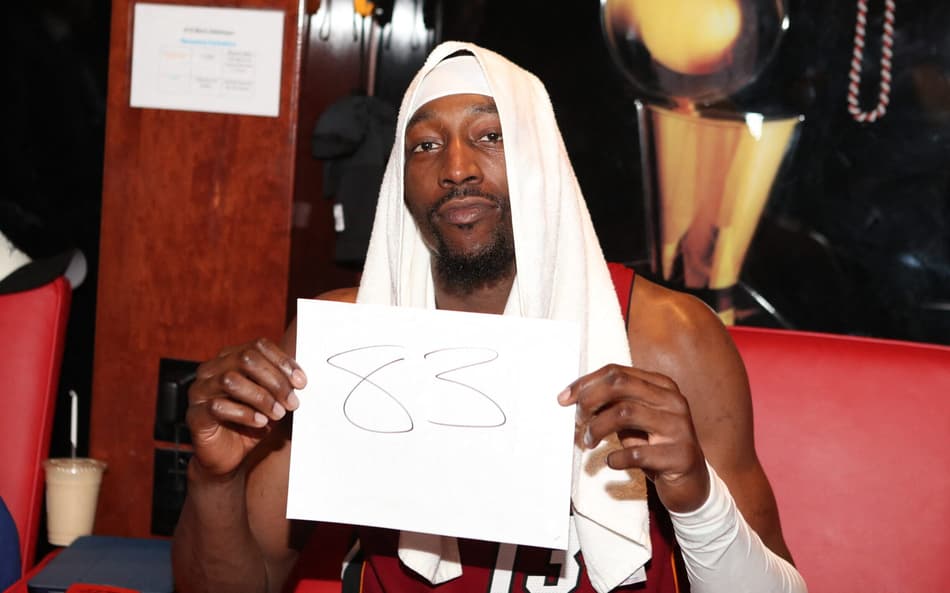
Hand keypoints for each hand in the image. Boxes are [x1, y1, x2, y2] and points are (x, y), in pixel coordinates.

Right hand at [186, 338, 306, 477]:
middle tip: (292, 402)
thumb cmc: (253, 423)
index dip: (282, 361)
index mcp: (230, 358)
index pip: (257, 346)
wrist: (230, 458)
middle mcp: (211, 370)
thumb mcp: (272, 399)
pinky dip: (245, 414)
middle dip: (274, 380)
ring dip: (261, 397)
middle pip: (246, 359)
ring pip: (231, 380)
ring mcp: (200, 391)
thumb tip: (300, 378)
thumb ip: (282, 384)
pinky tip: (261, 423)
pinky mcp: (195, 415)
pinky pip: (218, 407)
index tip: (301, 382)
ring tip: (278, 413)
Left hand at [558, 364, 708, 512]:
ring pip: (624, 412)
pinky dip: (616, 457)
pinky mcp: (679, 456)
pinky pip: (637, 453)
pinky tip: (612, 462)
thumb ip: (613, 405)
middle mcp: (672, 401)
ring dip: (597, 428)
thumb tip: (575, 397)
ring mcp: (679, 427)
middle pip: (619, 385)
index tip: (564, 399)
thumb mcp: (635, 421)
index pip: (616, 372)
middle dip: (589, 400)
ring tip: (588, 442)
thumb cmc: (656, 447)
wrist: (691, 484)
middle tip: (577, 419)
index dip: (586, 383)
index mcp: (662, 386)